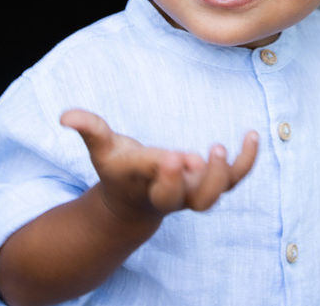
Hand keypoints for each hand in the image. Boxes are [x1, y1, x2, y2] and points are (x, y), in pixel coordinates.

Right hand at [60, 110, 258, 222]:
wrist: (134, 204)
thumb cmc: (119, 170)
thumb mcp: (103, 149)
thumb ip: (90, 129)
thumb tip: (65, 115)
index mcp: (144, 185)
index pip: (156, 182)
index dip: (165, 173)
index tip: (171, 157)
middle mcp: (171, 195)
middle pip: (188, 200)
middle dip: (197, 182)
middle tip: (202, 157)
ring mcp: (192, 193)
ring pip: (213, 196)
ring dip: (224, 175)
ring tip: (226, 144)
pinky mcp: (208, 185)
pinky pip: (234, 180)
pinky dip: (246, 162)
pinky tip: (254, 135)